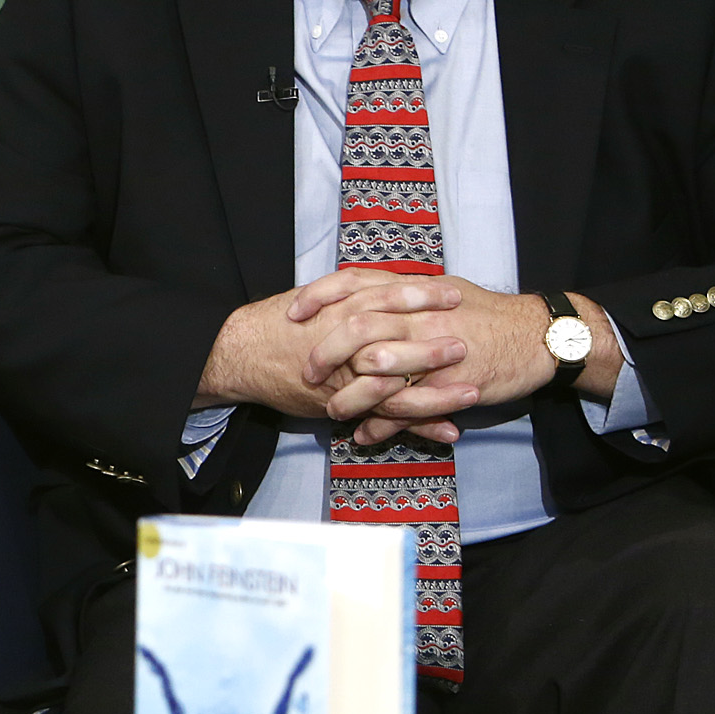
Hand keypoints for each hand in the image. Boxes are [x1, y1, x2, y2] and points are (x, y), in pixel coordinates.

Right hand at [199, 269, 470, 431]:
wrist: (241, 352)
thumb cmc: (276, 323)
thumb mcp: (316, 297)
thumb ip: (350, 292)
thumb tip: (379, 282)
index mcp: (344, 308)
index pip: (391, 298)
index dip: (424, 296)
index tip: (454, 293)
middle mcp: (350, 341)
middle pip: (402, 341)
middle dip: (438, 343)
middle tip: (470, 342)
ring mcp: (349, 375)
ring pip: (402, 385)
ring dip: (440, 391)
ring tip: (473, 391)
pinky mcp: (345, 403)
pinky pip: (388, 418)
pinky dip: (420, 426)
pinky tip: (448, 431)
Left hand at [298, 277, 624, 443]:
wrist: (537, 336)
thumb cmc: (487, 314)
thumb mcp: (443, 291)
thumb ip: (402, 294)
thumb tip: (366, 293)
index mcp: (415, 291)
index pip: (357, 282)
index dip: (320, 295)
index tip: (293, 311)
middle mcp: (421, 316)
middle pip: (359, 327)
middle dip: (325, 351)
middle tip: (307, 371)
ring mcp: (436, 350)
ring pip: (380, 371)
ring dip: (350, 395)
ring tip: (331, 410)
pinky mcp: (452, 383)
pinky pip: (410, 408)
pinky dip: (383, 426)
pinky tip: (365, 436)